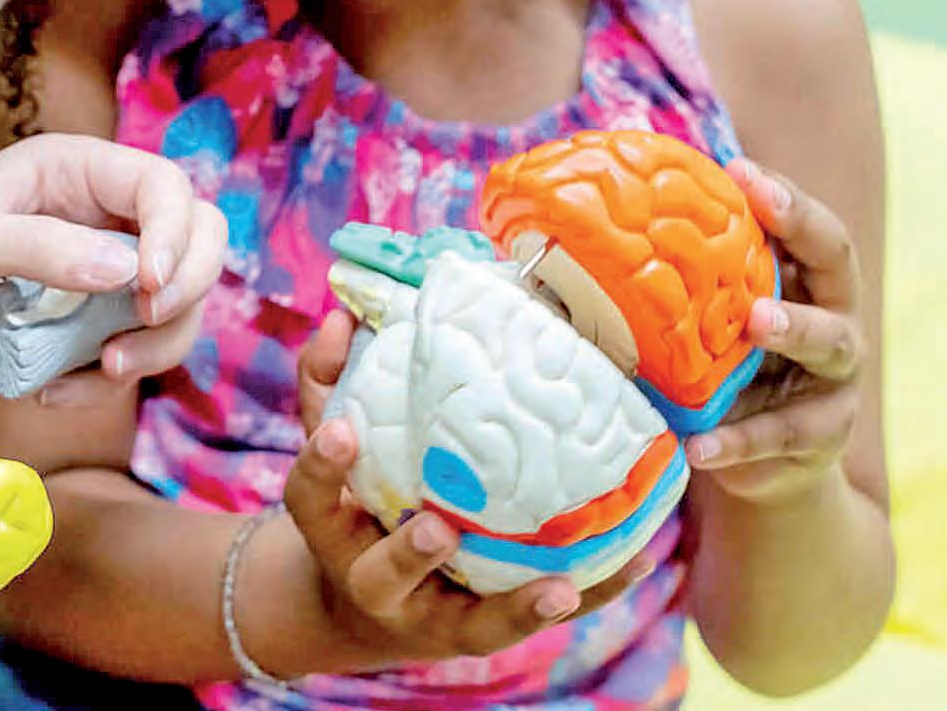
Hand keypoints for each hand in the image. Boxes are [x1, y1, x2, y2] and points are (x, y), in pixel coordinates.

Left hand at [0, 134, 226, 408]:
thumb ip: (36, 248)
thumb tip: (126, 270)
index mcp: (70, 172)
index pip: (164, 186)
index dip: (175, 234)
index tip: (147, 287)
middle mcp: (95, 218)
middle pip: (198, 238)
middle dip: (187, 286)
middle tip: (143, 323)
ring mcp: (94, 280)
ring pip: (179, 304)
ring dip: (159, 344)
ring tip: (102, 372)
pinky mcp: (82, 335)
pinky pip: (136, 355)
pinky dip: (113, 381)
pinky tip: (53, 391)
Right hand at [283, 314, 648, 668]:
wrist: (372, 606)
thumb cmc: (358, 503)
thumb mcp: (337, 449)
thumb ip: (331, 383)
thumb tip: (344, 315)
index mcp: (333, 529)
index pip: (310, 498)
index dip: (322, 465)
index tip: (342, 432)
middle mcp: (376, 581)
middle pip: (385, 573)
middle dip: (411, 553)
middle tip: (439, 527)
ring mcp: (433, 615)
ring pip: (473, 622)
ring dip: (515, 604)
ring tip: (555, 582)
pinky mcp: (483, 631)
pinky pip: (539, 617)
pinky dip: (588, 593)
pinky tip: (636, 562)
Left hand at [687, 160, 867, 503]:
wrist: (759, 461)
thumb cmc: (728, 367)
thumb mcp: (714, 322)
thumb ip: (688, 284)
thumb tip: (598, 228)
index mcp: (808, 282)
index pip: (808, 228)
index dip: (783, 197)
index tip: (739, 170)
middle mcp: (835, 319)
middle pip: (837, 265)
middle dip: (802, 231)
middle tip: (762, 213)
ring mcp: (835, 379)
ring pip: (829, 343)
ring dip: (795, 328)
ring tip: (757, 324)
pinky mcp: (821, 437)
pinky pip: (780, 435)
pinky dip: (739, 441)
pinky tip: (700, 447)